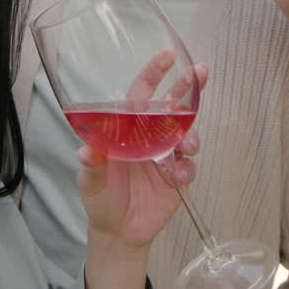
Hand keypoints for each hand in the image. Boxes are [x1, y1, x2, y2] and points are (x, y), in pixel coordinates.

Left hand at [78, 59, 206, 248]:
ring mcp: (166, 155)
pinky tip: (178, 176)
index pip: (141, 95)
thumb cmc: (101, 200)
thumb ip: (92, 167)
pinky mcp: (178, 176)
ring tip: (188, 146)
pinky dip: (187, 168)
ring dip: (191, 135)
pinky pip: (189, 166)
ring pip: (186, 133)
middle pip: (172, 107)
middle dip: (188, 88)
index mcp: (127, 131)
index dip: (154, 74)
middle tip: (201, 71)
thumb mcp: (91, 184)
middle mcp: (149, 138)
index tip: (167, 56)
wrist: (120, 233)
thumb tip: (86, 152)